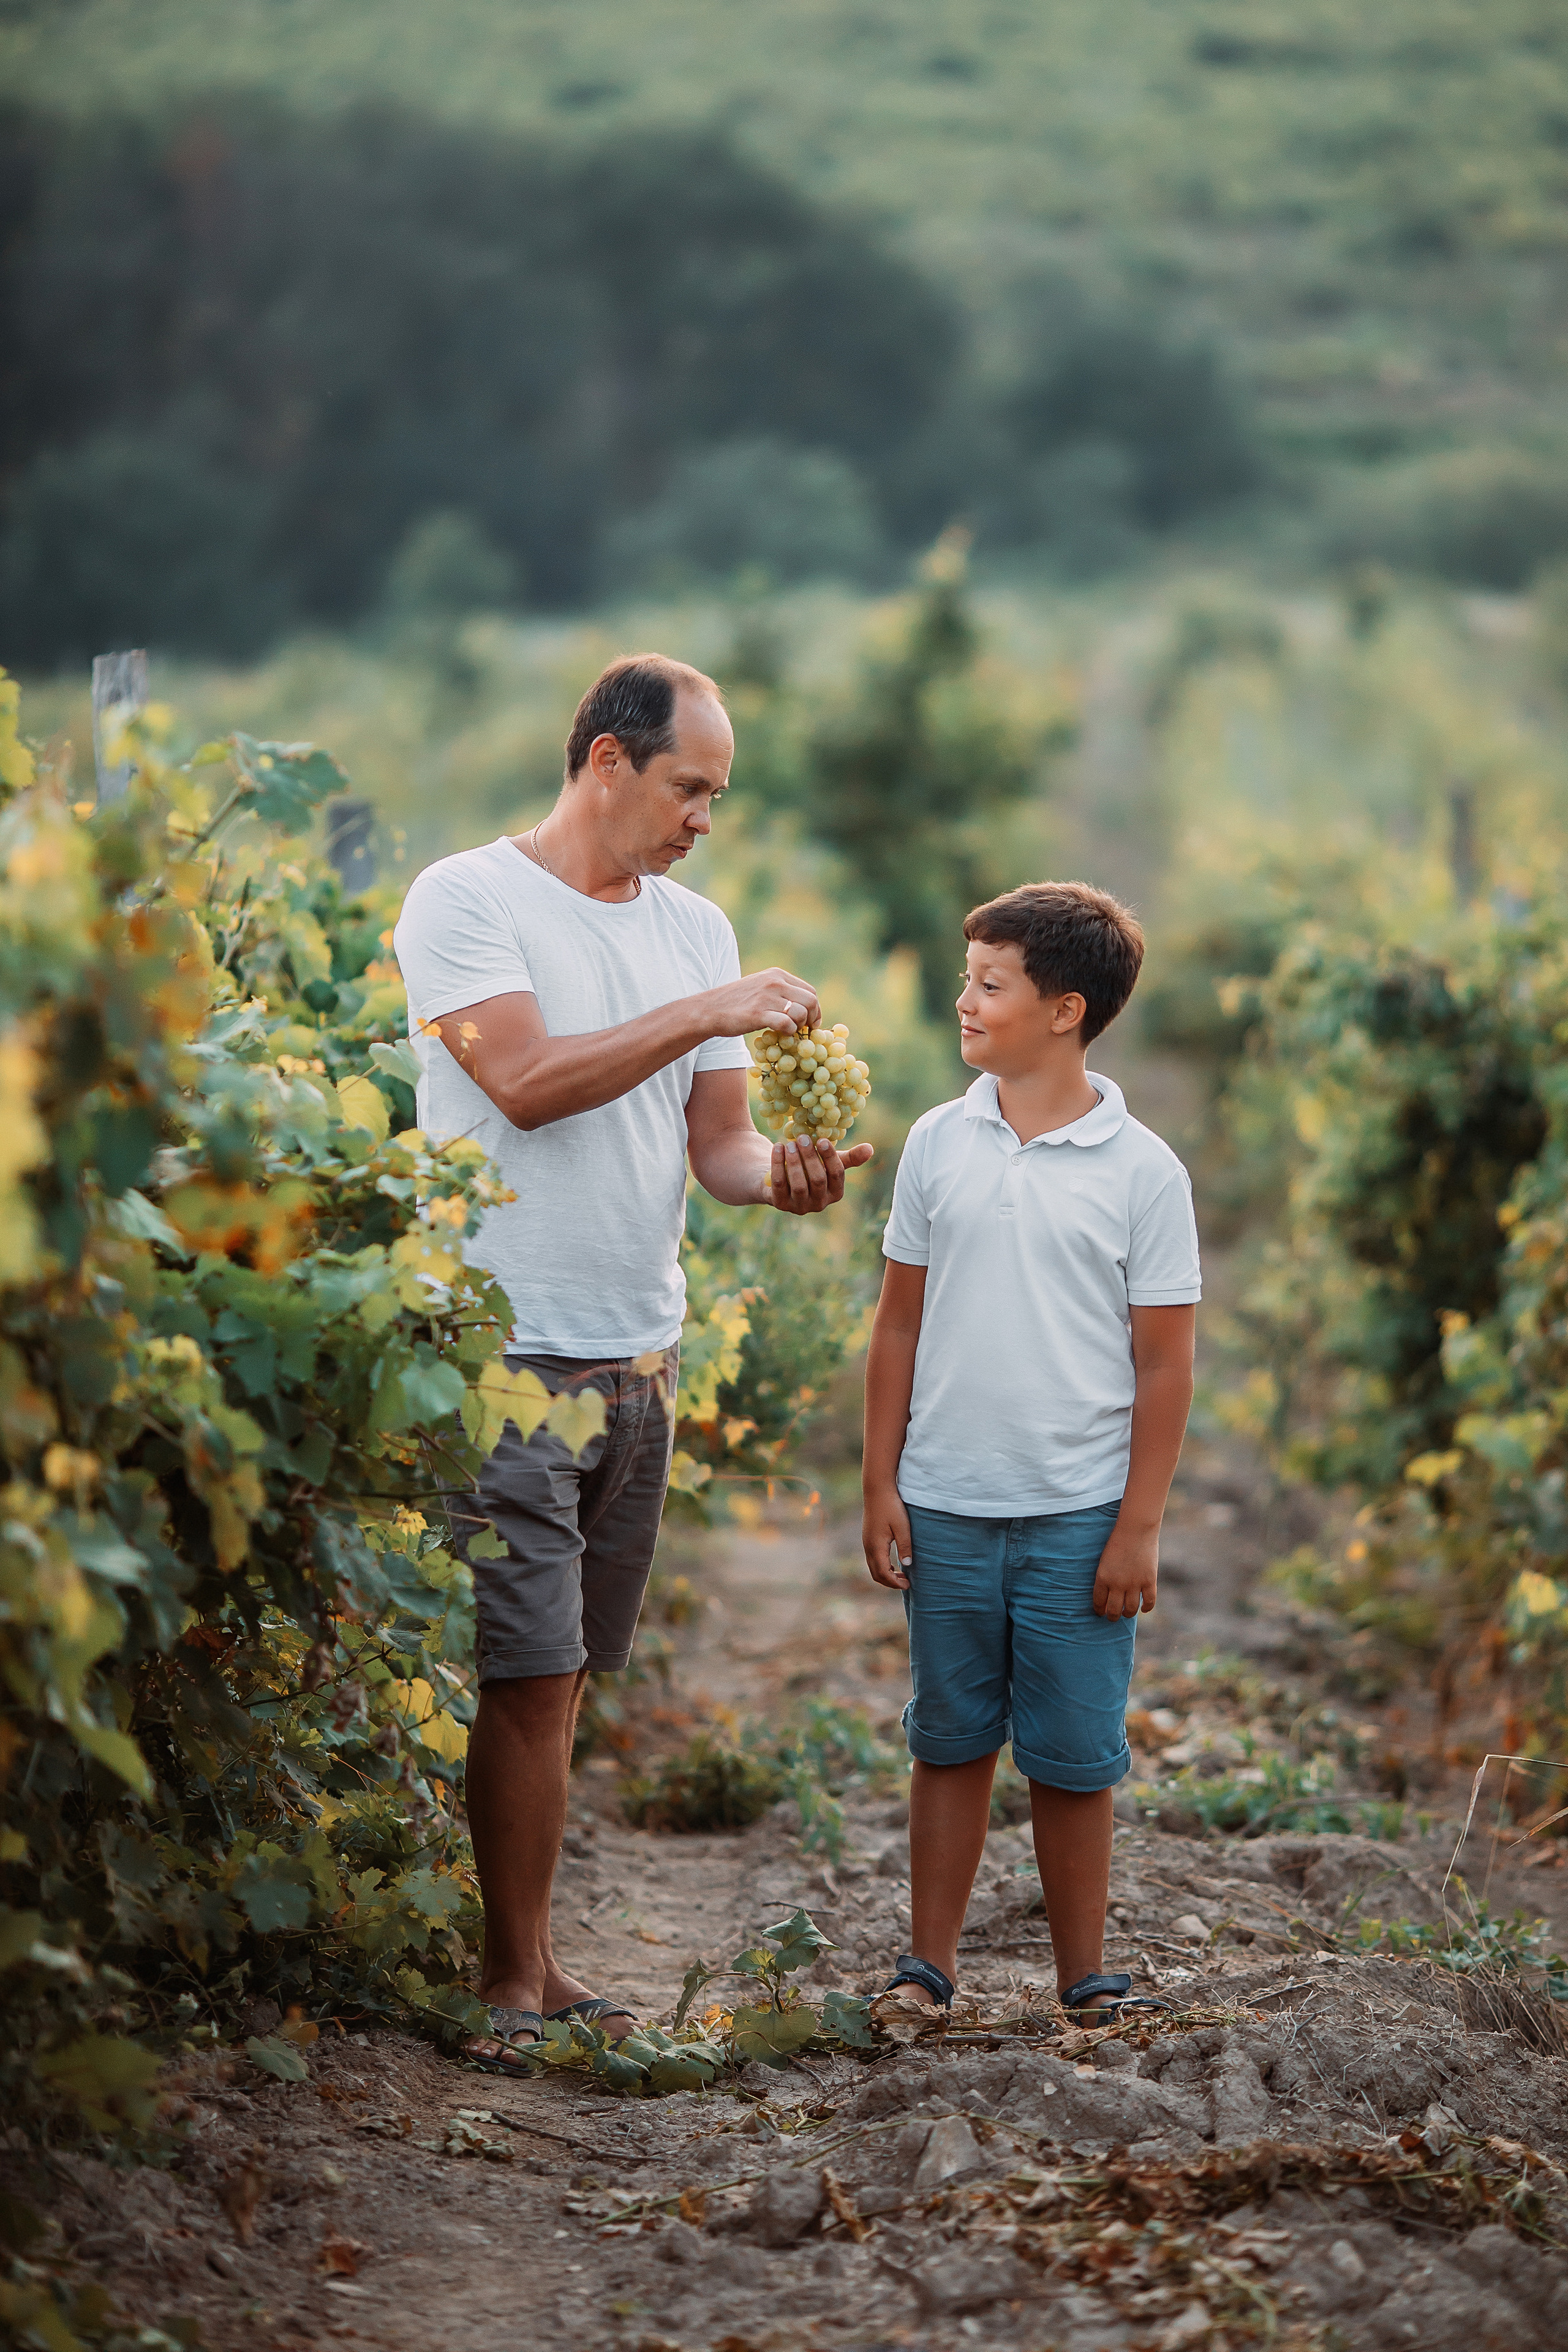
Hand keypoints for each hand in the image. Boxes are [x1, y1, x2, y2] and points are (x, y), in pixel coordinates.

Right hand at [705, 967, 820, 1038]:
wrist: (710, 1009)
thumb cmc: (736, 1002)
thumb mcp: (761, 987)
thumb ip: (781, 992)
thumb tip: (804, 1007)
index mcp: (777, 975)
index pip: (810, 992)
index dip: (814, 1010)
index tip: (810, 1023)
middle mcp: (774, 982)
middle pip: (810, 1001)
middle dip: (811, 1019)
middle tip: (803, 1030)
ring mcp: (766, 997)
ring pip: (800, 1013)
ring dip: (798, 1027)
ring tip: (788, 1032)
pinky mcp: (758, 1013)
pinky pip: (787, 1024)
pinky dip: (788, 1032)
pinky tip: (779, 1034)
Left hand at [764, 1135, 873, 1213]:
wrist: (780, 1177)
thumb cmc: (811, 1167)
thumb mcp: (829, 1161)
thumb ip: (850, 1157)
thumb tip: (870, 1148)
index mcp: (835, 1193)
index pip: (837, 1175)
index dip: (830, 1157)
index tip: (822, 1139)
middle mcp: (819, 1204)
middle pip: (818, 1180)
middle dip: (810, 1157)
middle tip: (802, 1138)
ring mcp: (799, 1206)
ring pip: (799, 1184)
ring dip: (794, 1161)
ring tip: (790, 1143)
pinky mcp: (780, 1204)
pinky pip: (779, 1184)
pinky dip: (778, 1164)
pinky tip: (778, 1147)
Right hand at [863, 1484, 911, 1590]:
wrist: (877, 1489)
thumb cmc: (891, 1506)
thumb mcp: (902, 1527)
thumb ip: (905, 1547)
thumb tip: (907, 1565)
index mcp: (876, 1546)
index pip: (883, 1573)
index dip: (895, 1583)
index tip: (908, 1585)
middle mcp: (868, 1547)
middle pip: (876, 1574)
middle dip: (890, 1582)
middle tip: (906, 1583)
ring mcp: (866, 1542)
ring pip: (873, 1567)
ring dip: (886, 1574)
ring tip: (902, 1575)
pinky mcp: (868, 1537)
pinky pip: (873, 1559)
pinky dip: (883, 1566)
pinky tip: (894, 1563)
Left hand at [1092, 1521, 1157, 1618]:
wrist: (1135, 1529)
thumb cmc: (1117, 1541)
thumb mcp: (1104, 1560)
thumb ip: (1106, 1576)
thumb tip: (1107, 1592)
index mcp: (1102, 1578)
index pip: (1099, 1602)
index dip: (1099, 1610)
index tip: (1100, 1612)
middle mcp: (1117, 1584)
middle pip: (1114, 1610)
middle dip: (1112, 1617)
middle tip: (1112, 1617)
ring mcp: (1134, 1584)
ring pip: (1130, 1610)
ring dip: (1128, 1614)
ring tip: (1126, 1613)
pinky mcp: (1149, 1581)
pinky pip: (1149, 1602)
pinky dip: (1146, 1608)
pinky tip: (1144, 1608)